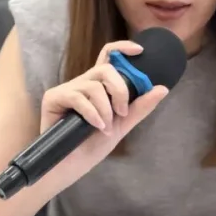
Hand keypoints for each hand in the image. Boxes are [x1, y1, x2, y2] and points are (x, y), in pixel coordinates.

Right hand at [39, 40, 167, 155]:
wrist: (70, 167)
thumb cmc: (92, 146)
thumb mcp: (121, 125)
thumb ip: (140, 107)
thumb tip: (163, 88)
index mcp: (98, 86)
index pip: (108, 56)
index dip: (122, 48)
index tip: (140, 51)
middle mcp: (83, 84)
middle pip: (106, 69)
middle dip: (120, 90)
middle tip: (122, 112)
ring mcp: (67, 89)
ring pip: (94, 85)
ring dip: (105, 109)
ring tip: (105, 127)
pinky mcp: (53, 98)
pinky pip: (77, 96)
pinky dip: (92, 113)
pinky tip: (96, 126)